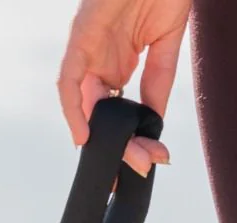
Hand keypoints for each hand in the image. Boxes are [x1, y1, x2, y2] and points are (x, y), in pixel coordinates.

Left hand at [57, 0, 190, 173]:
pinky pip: (69, 80)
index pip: (115, 113)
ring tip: (121, 159)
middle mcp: (97, 64)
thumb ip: (158, 81)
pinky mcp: (80, 38)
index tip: (142, 164)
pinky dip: (74, 109)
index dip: (125, 140)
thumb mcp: (166, 45)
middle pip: (101, 115)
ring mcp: (87, 53)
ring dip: (104, 135)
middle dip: (119, 146)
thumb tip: (155, 121)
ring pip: (87, 105)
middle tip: (139, 169)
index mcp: (117, 66)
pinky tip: (84, 134)